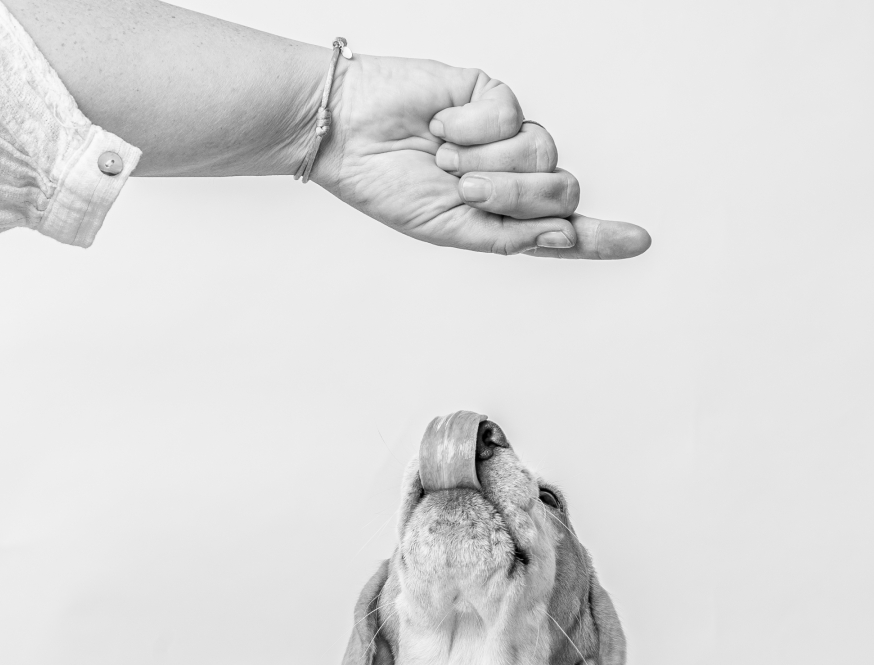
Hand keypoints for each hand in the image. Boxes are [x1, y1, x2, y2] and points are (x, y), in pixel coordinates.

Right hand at [314, 55, 650, 258]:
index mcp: (503, 216)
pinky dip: (472, 129)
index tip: (638, 241)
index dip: (601, 237)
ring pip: (544, 152)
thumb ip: (508, 236)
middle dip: (516, 195)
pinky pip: (512, 115)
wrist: (350, 133)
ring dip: (490, 162)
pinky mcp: (494, 98)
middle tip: (466, 188)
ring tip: (445, 159)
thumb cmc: (388, 185)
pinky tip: (442, 128)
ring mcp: (506, 137)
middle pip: (561, 190)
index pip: (562, 229)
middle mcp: (512, 177)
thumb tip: (564, 237)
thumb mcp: (449, 230)